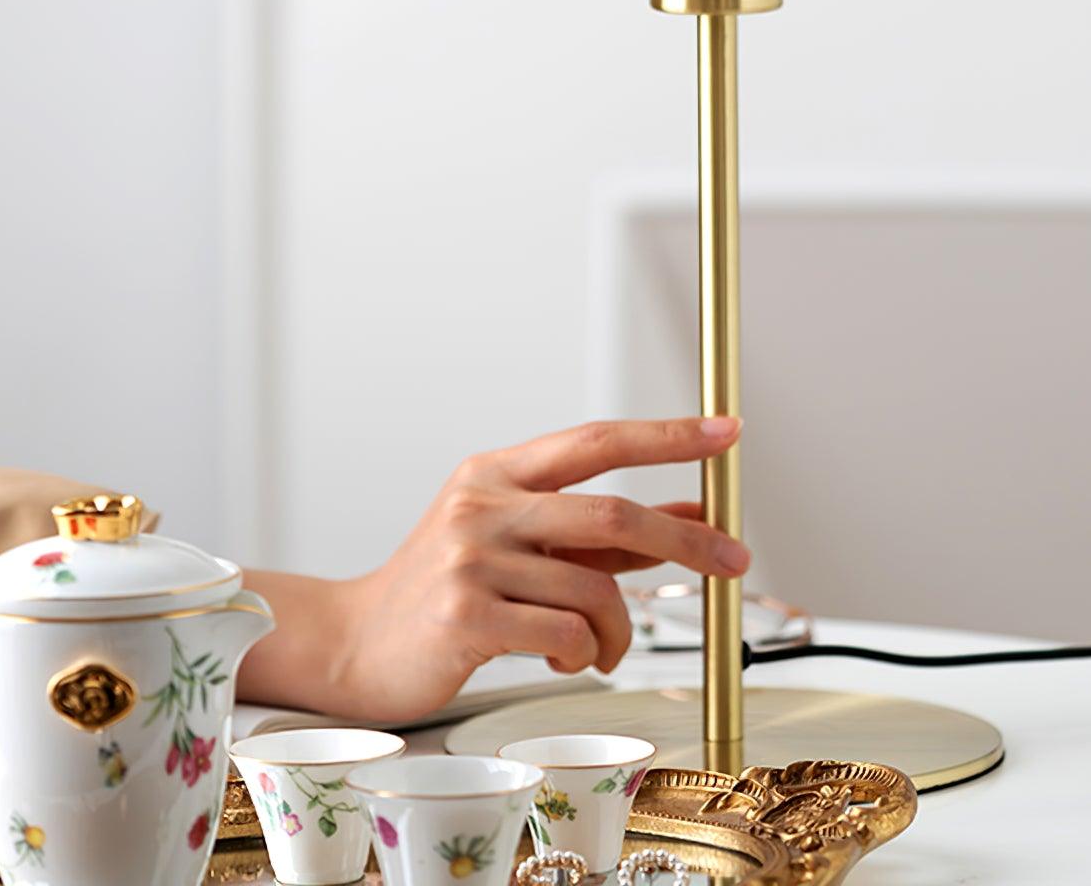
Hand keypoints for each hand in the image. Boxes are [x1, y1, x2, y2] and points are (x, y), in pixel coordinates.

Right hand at [238, 416, 747, 723]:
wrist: (355, 645)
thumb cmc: (449, 591)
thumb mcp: (520, 544)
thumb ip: (599, 534)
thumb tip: (690, 516)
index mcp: (497, 471)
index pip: (596, 440)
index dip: (666, 434)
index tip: (726, 431)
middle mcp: (484, 502)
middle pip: (610, 514)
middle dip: (686, 539)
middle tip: (735, 560)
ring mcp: (471, 557)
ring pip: (594, 590)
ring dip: (619, 632)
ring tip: (603, 650)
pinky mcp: (464, 615)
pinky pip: (565, 635)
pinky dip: (585, 655)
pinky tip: (564, 660)